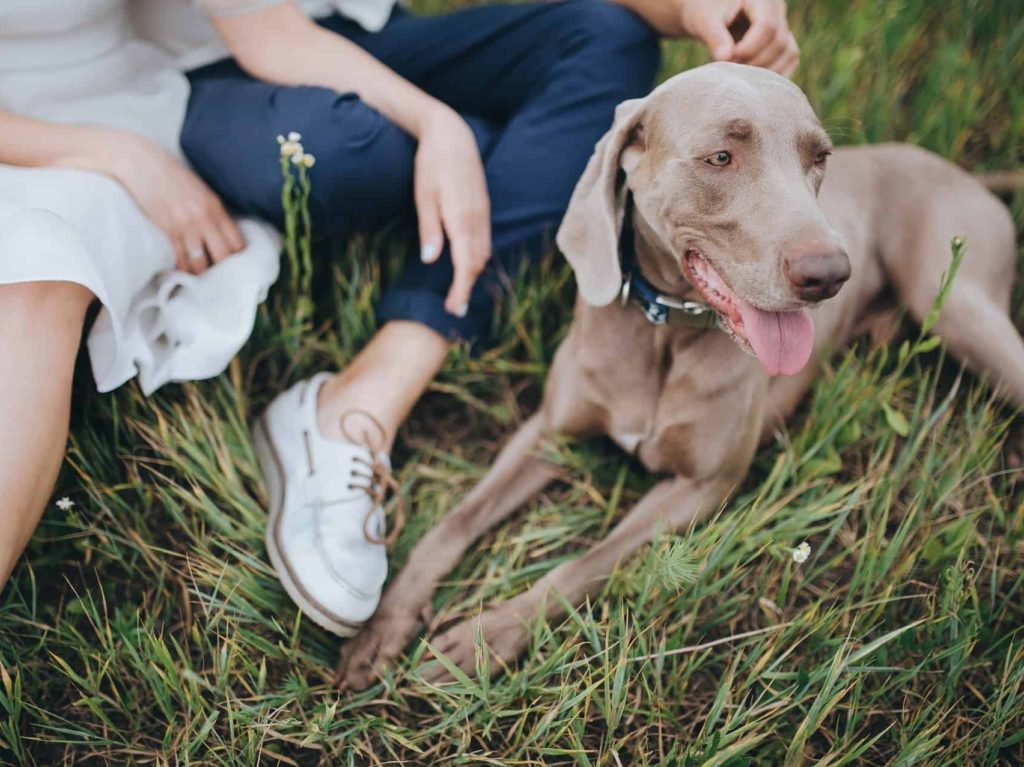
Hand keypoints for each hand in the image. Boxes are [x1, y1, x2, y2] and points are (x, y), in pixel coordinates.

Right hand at [104, 134, 244, 273]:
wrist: (139, 163)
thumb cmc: (169, 175)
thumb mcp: (199, 190)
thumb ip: (212, 212)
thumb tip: (223, 234)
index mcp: (216, 207)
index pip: (237, 242)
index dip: (239, 258)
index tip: (236, 266)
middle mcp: (204, 218)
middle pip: (223, 257)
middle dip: (223, 270)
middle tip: (220, 278)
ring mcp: (185, 226)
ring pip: (201, 264)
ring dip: (200, 274)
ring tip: (199, 280)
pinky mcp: (166, 231)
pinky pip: (179, 261)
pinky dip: (181, 271)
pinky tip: (181, 275)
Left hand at [413, 106, 490, 317]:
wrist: (452, 134)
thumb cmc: (430, 163)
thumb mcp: (423, 195)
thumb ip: (429, 229)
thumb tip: (431, 261)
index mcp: (461, 217)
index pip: (466, 264)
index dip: (461, 289)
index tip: (452, 308)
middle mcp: (477, 218)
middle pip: (477, 263)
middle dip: (467, 288)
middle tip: (454, 309)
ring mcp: (483, 212)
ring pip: (483, 252)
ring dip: (473, 275)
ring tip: (459, 293)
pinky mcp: (483, 208)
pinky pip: (484, 240)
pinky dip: (477, 258)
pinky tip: (466, 265)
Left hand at [681, 0, 798, 75]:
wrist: (709, 15)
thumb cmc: (705, 13)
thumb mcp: (704, 21)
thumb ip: (715, 37)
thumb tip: (726, 58)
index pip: (767, 25)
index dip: (750, 48)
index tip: (729, 60)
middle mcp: (777, 9)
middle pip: (779, 42)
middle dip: (755, 62)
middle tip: (731, 71)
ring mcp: (783, 25)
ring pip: (788, 52)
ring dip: (765, 72)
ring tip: (739, 76)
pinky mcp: (783, 42)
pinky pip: (789, 60)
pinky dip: (774, 75)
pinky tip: (753, 82)